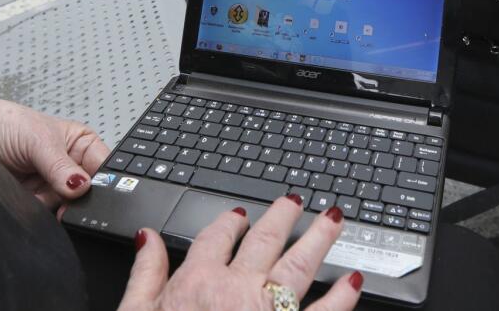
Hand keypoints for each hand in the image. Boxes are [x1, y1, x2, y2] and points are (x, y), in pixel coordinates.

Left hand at [0, 98, 109, 209]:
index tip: (93, 190)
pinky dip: (39, 209)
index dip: (105, 180)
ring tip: (38, 192)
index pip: (104, 167)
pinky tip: (30, 198)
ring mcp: (55, 185)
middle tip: (66, 198)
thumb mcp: (39, 141)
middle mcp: (73, 167)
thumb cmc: (10, 125)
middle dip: (78, 197)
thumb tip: (81, 187)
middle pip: (89, 191)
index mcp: (82, 145)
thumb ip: (60, 166)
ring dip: (56, 204)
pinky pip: (47, 212)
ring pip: (69, 205)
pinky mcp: (37, 199)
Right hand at [119, 196, 361, 310]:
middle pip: (265, 241)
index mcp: (197, 283)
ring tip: (333, 219)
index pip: (216, 239)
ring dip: (319, 238)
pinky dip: (341, 296)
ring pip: (299, 265)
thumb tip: (147, 240)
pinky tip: (353, 281)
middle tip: (296, 202)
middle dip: (282, 217)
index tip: (240, 216)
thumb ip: (145, 275)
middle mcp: (237, 291)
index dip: (229, 223)